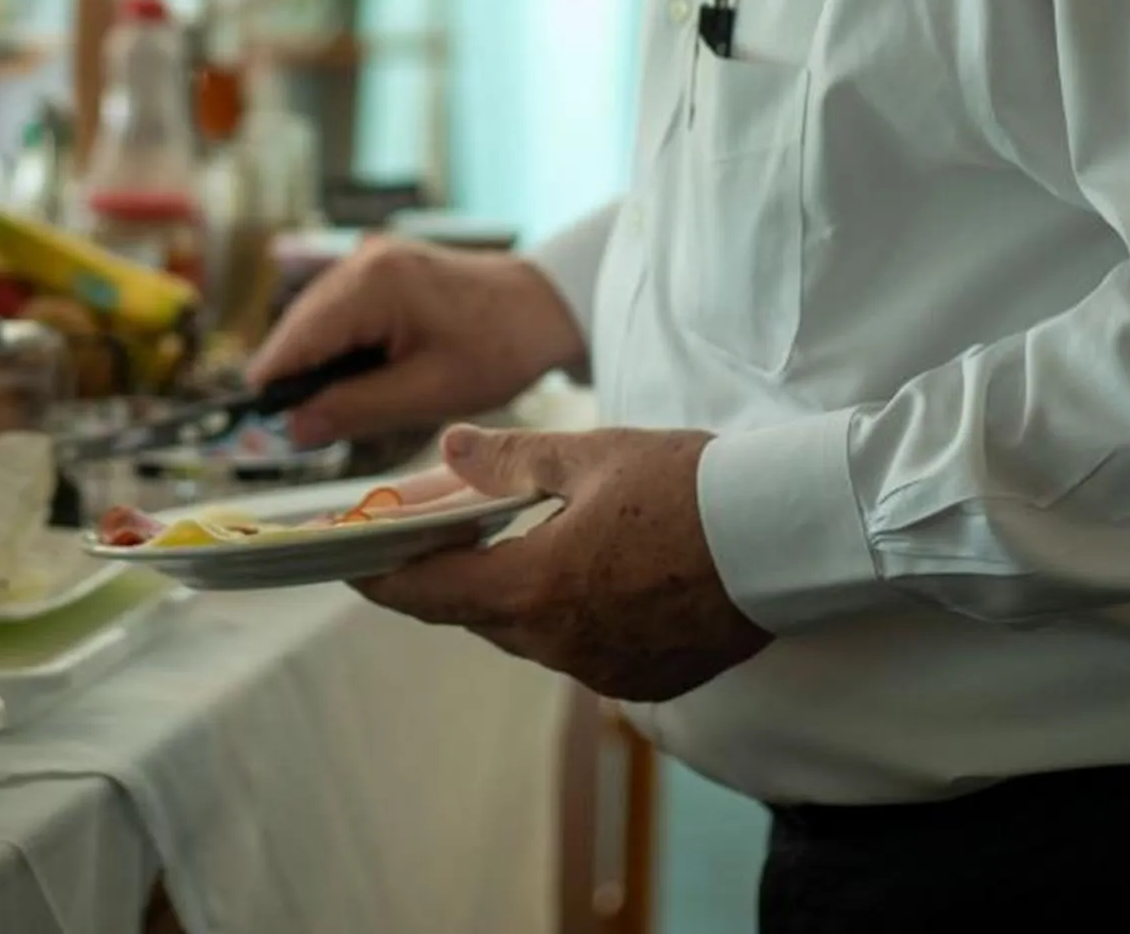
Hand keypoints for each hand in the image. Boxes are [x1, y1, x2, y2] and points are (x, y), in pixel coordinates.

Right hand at [247, 236, 584, 445]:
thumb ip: (356, 408)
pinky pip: (338, 309)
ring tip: (331, 407)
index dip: (274, 383)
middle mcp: (363, 260)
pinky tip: (356, 376)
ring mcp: (370, 258)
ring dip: (317, 362)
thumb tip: (294, 430)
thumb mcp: (429, 393)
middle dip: (296, 376)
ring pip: (315, 318)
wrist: (542, 307)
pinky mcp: (379, 267)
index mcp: (374, 284)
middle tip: (300, 430)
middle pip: (299, 325)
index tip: (257, 425)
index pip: (299, 337)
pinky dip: (338, 345)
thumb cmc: (499, 348)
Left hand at [356, 424, 772, 702]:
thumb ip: (507, 459)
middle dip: (451, 575)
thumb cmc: (688, 485)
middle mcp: (560, 644)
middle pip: (477, 613)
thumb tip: (448, 447)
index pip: (427, 591)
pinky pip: (581, 650)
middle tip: (435, 534)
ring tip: (525, 542)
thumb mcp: (589, 455)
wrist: (786, 537)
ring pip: (529, 633)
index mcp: (535, 587)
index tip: (343, 563)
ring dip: (515, 592)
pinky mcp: (645, 681)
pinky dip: (570, 614)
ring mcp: (604, 670)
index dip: (378, 576)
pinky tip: (593, 574)